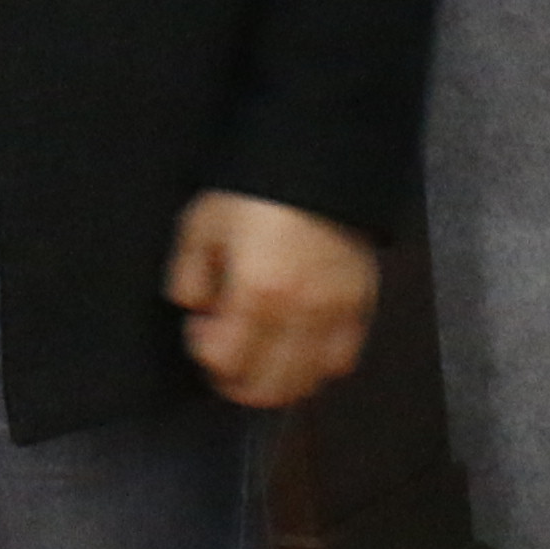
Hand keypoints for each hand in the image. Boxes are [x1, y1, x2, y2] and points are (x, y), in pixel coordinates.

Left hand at [164, 192, 377, 410]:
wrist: (319, 161)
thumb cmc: (255, 190)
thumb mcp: (203, 223)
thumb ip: (189, 273)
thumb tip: (194, 307)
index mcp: (255, 293)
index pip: (226, 360)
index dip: (205, 350)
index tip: (201, 326)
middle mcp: (297, 313)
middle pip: (266, 386)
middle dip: (236, 380)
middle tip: (226, 355)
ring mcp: (333, 313)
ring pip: (305, 382)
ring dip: (277, 381)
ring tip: (261, 357)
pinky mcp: (360, 305)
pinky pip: (341, 359)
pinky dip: (317, 366)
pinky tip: (299, 349)